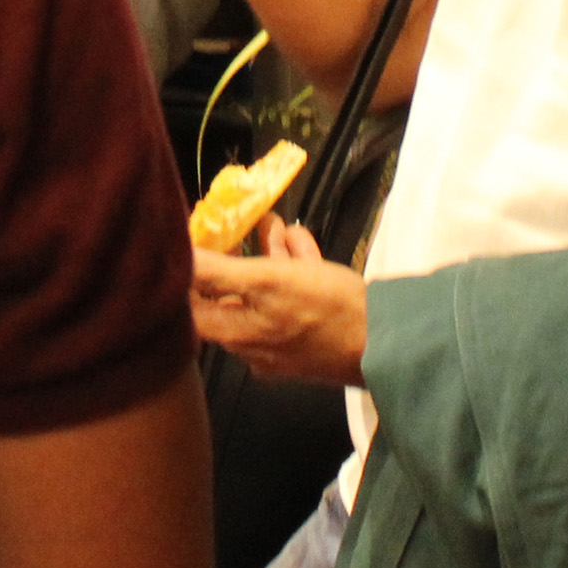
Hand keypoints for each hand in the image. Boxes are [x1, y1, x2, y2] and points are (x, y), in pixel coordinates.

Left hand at [193, 220, 365, 385]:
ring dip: (267, 254)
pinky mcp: (312, 335)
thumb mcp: (267, 281)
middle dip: (233, 254)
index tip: (191, 238)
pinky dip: (293, 267)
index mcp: (236, 337)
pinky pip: (293, 299)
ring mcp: (284, 343)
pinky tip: (298, 239)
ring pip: (264, 293)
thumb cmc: (325, 310)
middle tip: (233, 222)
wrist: (391, 339)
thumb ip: (217, 272)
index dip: (187, 270)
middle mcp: (254, 346)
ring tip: (271, 221)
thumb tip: (176, 256)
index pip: (190, 305)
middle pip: (230, 294)